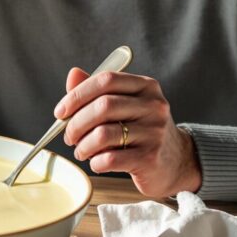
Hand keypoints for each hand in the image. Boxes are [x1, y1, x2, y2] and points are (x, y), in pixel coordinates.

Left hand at [57, 67, 201, 197]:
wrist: (176, 162)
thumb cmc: (142, 130)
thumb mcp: (125, 105)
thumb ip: (97, 91)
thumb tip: (73, 74)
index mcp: (146, 86)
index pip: (106, 80)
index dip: (77, 95)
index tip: (60, 112)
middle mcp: (154, 106)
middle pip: (102, 107)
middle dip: (76, 124)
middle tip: (69, 136)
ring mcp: (154, 132)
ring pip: (103, 134)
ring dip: (83, 146)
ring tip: (82, 151)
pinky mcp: (150, 158)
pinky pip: (110, 158)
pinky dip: (95, 162)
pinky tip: (97, 162)